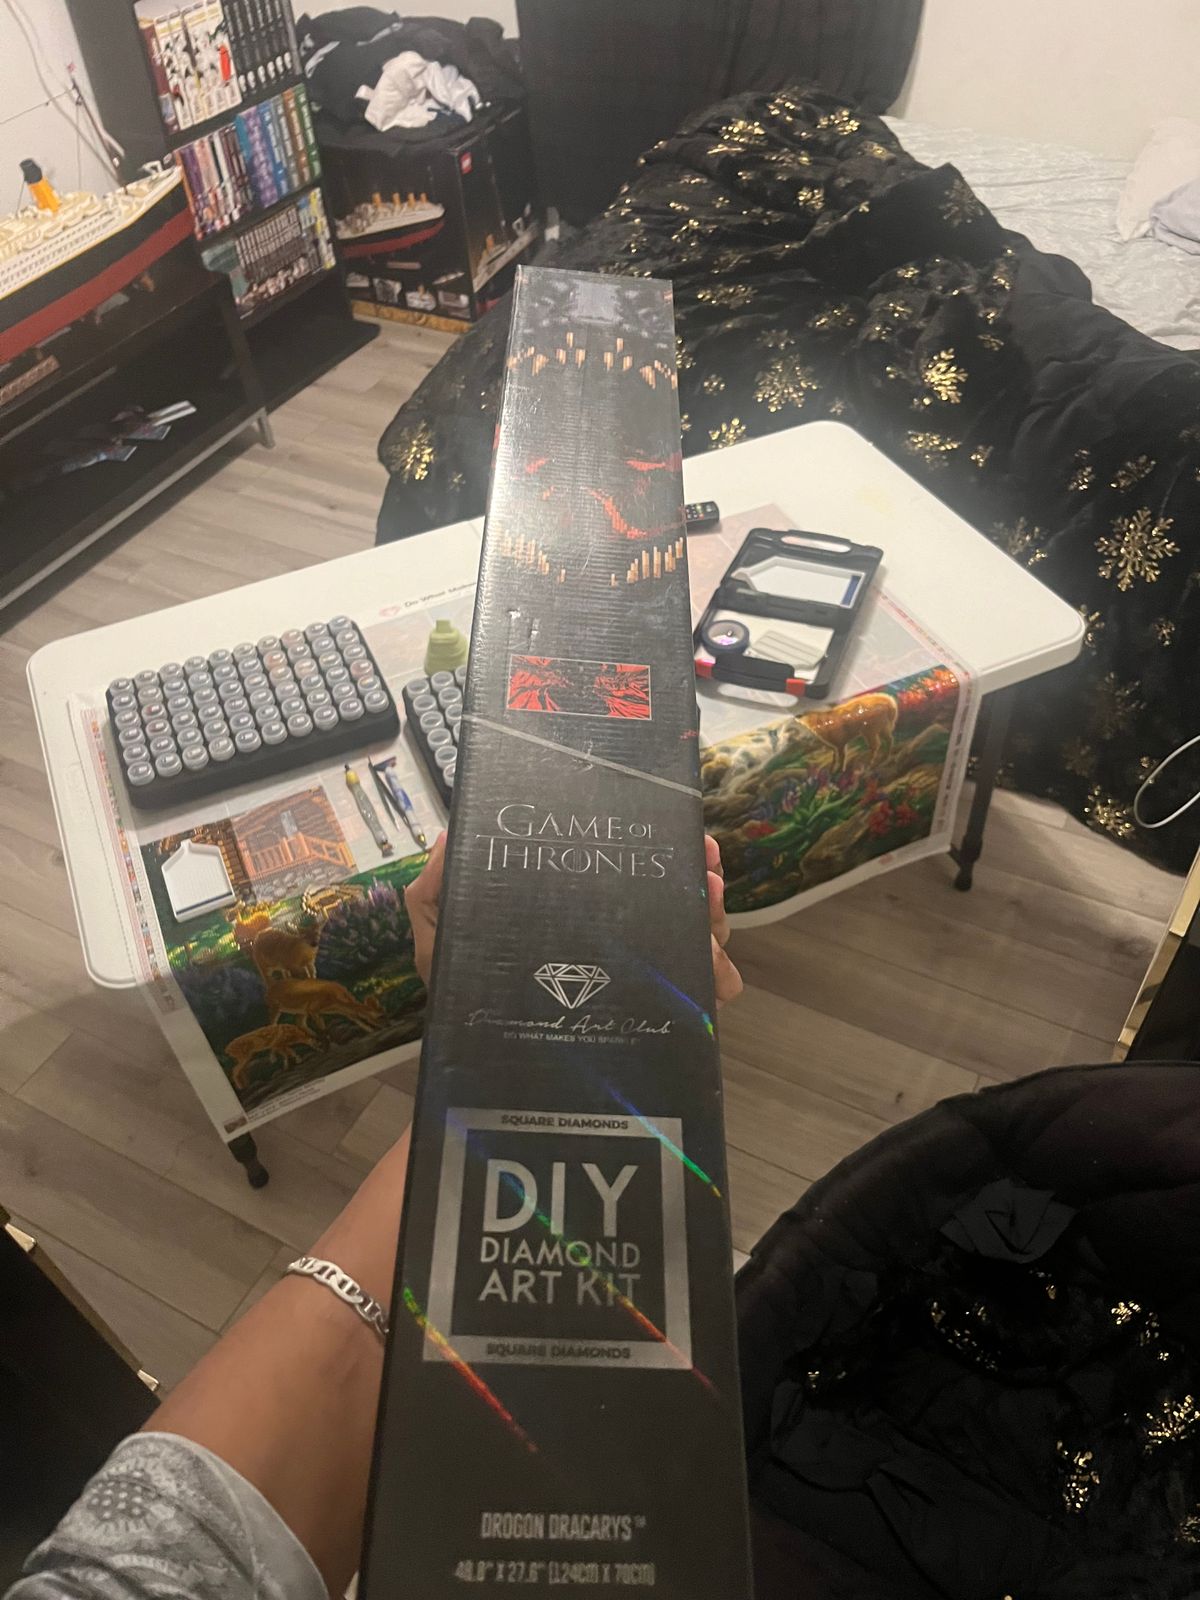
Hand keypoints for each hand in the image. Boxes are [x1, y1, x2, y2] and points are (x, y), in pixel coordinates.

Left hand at [404, 831, 741, 1006]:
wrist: (480, 1073)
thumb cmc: (462, 996)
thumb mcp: (443, 936)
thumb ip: (438, 891)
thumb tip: (449, 837)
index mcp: (573, 906)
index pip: (624, 865)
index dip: (658, 844)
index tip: (684, 834)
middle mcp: (610, 933)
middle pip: (671, 894)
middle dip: (699, 878)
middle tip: (707, 868)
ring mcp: (634, 973)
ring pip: (694, 936)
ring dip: (713, 922)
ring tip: (713, 913)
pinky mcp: (648, 1015)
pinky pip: (694, 993)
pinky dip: (714, 981)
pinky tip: (718, 979)